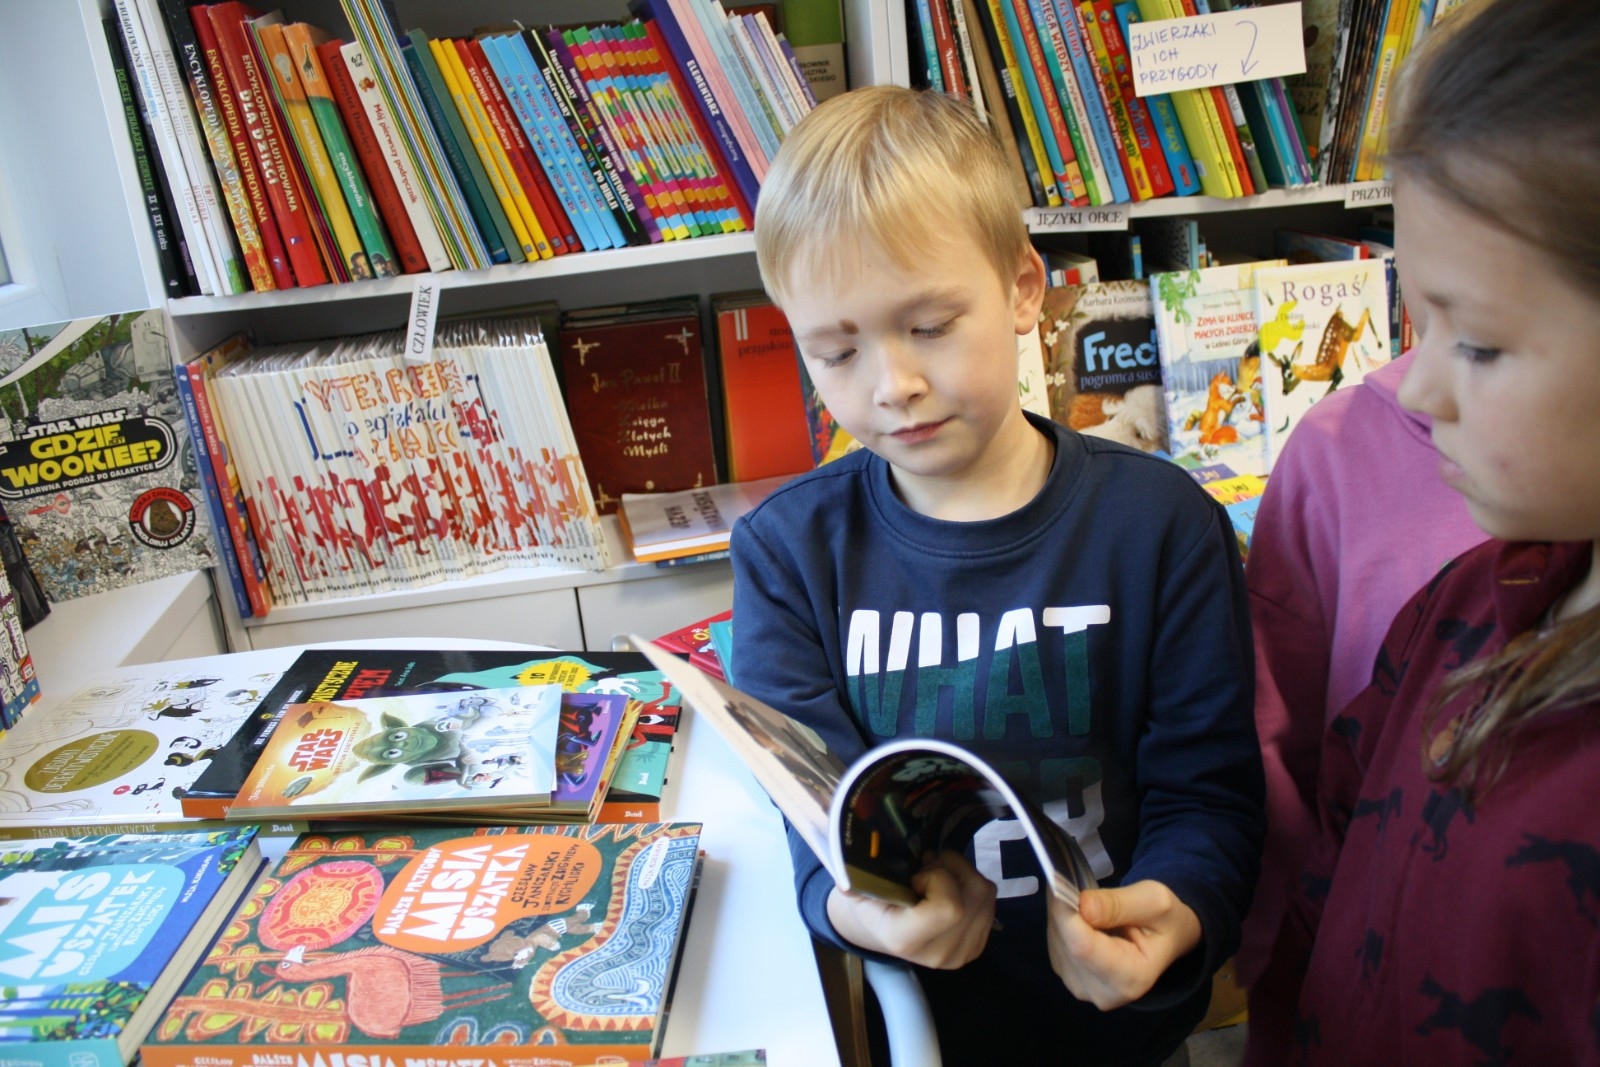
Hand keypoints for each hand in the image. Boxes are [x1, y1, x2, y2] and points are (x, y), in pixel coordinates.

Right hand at [826, 850, 996, 968]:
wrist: (877, 931)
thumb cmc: (869, 901)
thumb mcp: (858, 886)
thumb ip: (857, 877)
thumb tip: (847, 876)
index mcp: (906, 939)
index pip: (950, 907)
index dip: (937, 878)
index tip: (915, 877)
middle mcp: (938, 954)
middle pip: (975, 893)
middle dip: (951, 867)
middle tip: (926, 868)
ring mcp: (961, 954)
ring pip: (986, 893)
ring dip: (963, 873)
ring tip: (936, 877)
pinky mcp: (975, 947)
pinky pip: (990, 901)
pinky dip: (971, 885)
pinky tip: (948, 889)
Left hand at [1047, 880, 1201, 1009]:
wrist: (1169, 938)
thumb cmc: (1166, 920)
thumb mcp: (1154, 901)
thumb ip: (1119, 904)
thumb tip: (1081, 905)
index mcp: (1130, 978)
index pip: (1082, 947)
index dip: (1066, 913)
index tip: (1062, 883)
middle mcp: (1101, 992)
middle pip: (1065, 943)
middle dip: (1064, 908)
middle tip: (1076, 883)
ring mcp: (1081, 987)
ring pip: (1056, 940)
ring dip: (1062, 914)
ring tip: (1087, 902)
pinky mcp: (1068, 976)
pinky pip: (1054, 942)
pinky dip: (1061, 922)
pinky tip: (1081, 916)